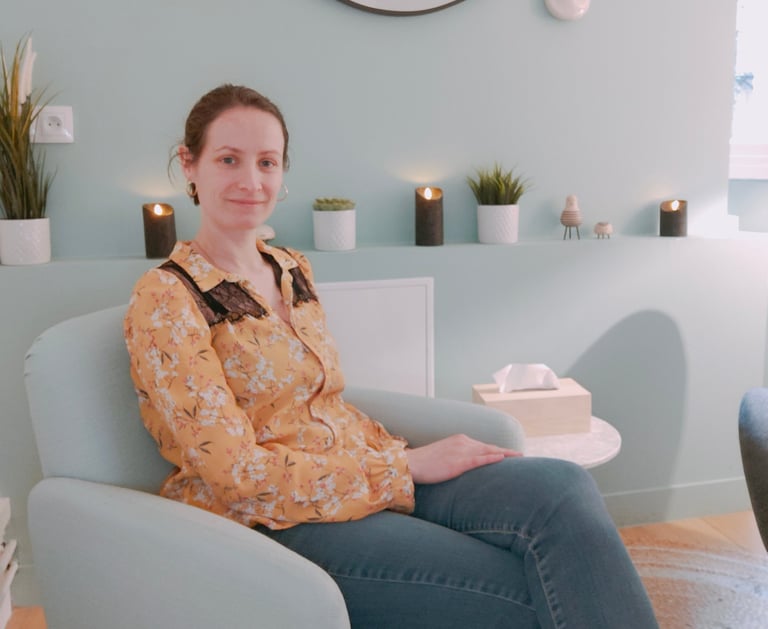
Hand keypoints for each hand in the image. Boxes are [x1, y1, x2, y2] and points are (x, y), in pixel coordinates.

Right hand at [405, 434, 521, 483]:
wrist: (411, 464)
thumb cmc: (424, 463)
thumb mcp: (444, 455)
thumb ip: (457, 456)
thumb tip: (466, 465)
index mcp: (459, 440)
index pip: (483, 446)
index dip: (498, 450)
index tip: (510, 454)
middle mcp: (463, 442)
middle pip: (489, 447)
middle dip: (506, 451)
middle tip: (522, 456)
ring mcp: (461, 452)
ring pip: (488, 452)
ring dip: (505, 454)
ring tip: (519, 458)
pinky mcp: (458, 463)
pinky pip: (479, 459)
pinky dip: (492, 458)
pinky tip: (503, 459)